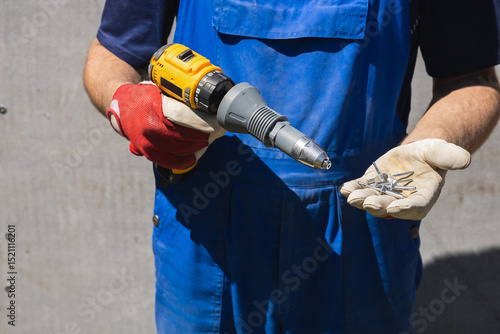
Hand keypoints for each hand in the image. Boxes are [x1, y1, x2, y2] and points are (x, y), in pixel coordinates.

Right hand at [106, 82, 225, 168]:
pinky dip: (183, 161)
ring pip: (179, 150)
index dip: (203, 123)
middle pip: (184, 136)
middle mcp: (150, 127)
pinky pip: (169, 161)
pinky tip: (193, 156)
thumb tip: (206, 104)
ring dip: (196, 147)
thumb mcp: (162, 89)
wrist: (122, 105)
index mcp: (155, 108)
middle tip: (214, 132)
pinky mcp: (146, 151)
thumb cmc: (146, 96)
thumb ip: (179, 98)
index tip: (216, 123)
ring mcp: (147, 142)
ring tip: (206, 141)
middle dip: (203, 136)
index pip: (185, 118)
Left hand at [339, 139, 470, 219]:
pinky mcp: (373, 184)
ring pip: (372, 199)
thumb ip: (451, 158)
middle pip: (389, 207)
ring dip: (361, 199)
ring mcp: (386, 193)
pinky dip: (352, 188)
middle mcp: (403, 200)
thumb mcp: (443, 153)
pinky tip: (344, 188)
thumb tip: (465, 160)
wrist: (418, 152)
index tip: (396, 208)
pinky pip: (361, 188)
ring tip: (351, 197)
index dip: (406, 208)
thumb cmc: (434, 154)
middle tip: (368, 203)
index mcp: (424, 197)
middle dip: (378, 205)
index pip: (415, 207)